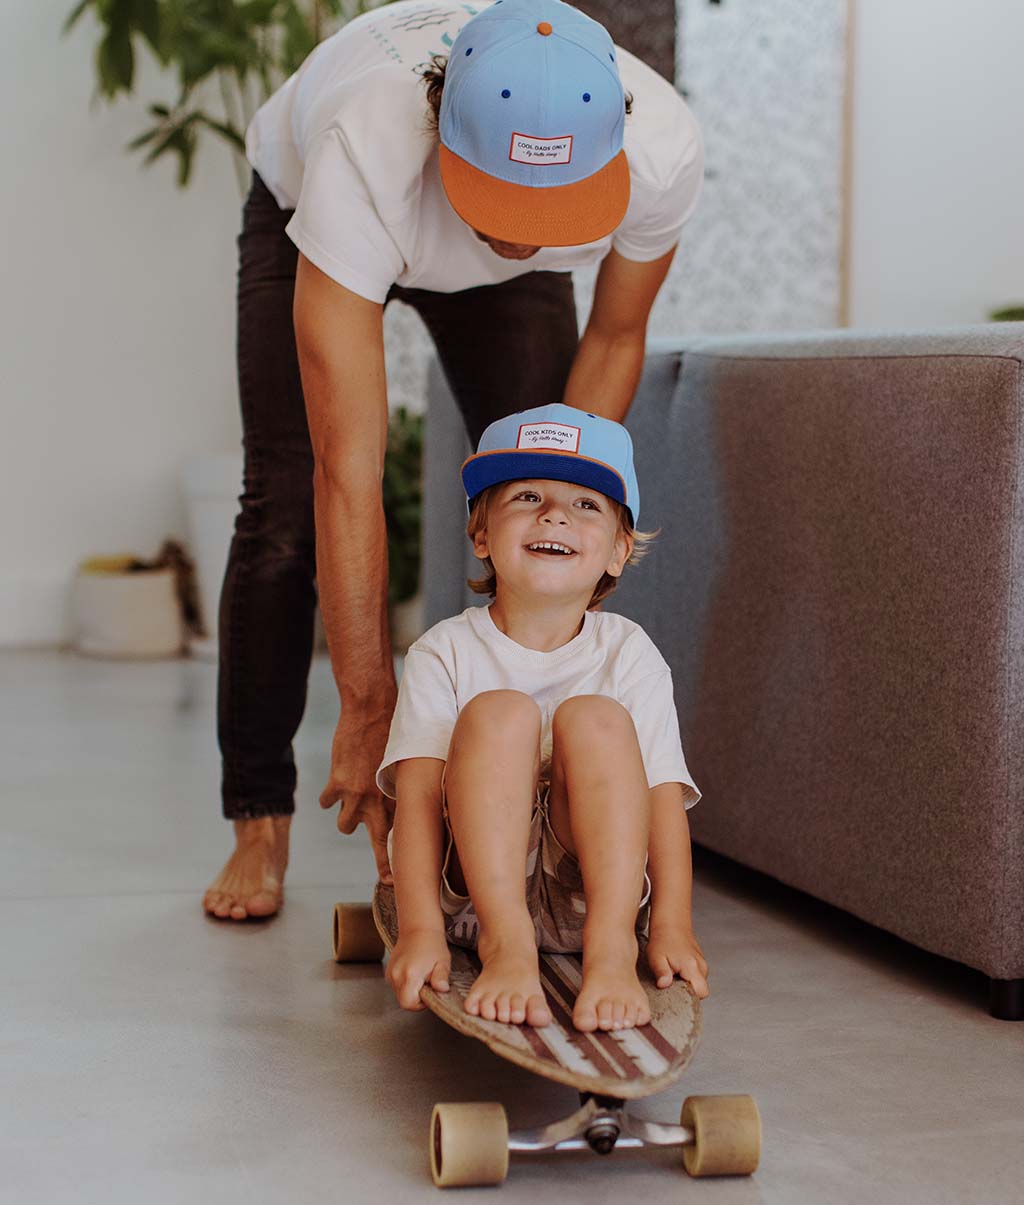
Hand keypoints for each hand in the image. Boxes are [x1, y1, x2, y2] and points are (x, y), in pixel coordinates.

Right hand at [319, 699, 396, 883]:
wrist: (371, 709)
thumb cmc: (395, 729)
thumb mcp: (408, 760)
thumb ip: (403, 785)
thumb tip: (409, 798)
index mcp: (399, 794)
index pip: (403, 834)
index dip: (402, 858)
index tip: (401, 879)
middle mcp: (380, 800)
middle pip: (379, 841)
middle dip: (384, 862)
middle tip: (388, 878)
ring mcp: (356, 794)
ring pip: (346, 826)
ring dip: (348, 819)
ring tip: (352, 808)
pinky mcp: (337, 783)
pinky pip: (328, 802)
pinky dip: (329, 798)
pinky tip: (334, 790)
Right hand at [386, 929, 451, 1010]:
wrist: (419, 928)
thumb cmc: (432, 944)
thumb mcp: (443, 962)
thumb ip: (441, 978)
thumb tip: (442, 989)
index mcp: (410, 974)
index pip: (409, 1003)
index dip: (420, 1004)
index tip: (429, 994)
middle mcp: (396, 974)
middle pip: (403, 1001)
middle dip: (416, 998)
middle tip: (427, 984)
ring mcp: (390, 973)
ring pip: (399, 994)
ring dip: (410, 991)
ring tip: (421, 977)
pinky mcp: (388, 971)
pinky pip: (396, 986)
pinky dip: (405, 985)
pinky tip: (414, 974)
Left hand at [646, 923, 709, 997]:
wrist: (671, 923)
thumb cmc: (662, 939)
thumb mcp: (656, 957)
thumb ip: (661, 973)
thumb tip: (664, 985)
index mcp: (692, 967)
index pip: (702, 993)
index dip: (691, 998)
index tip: (677, 993)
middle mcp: (701, 966)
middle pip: (702, 990)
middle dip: (689, 992)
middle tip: (673, 984)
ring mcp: (702, 963)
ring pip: (699, 983)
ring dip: (688, 983)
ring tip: (674, 974)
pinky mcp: (700, 962)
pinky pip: (697, 976)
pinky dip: (688, 977)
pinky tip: (677, 970)